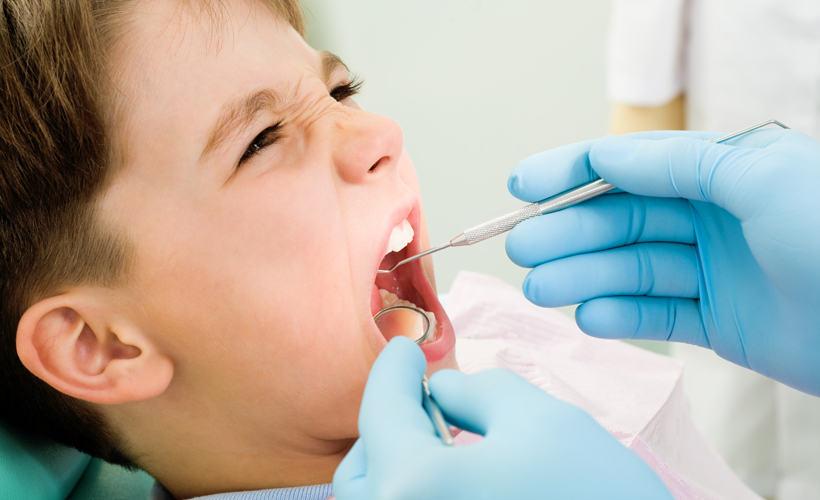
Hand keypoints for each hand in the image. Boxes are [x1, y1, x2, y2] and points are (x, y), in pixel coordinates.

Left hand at [333, 337, 668, 499]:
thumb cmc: (596, 495)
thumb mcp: (536, 417)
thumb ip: (472, 390)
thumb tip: (440, 392)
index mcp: (413, 488)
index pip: (382, 414)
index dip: (391, 371)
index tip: (405, 350)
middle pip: (362, 470)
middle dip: (386, 424)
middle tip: (420, 393)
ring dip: (395, 464)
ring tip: (437, 436)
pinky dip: (414, 494)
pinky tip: (452, 477)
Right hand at [505, 129, 819, 394]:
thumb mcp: (759, 175)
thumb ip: (677, 164)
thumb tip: (607, 155)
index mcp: (720, 170)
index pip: (630, 165)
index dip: (571, 172)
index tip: (521, 186)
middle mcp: (712, 216)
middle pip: (621, 221)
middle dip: (569, 233)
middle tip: (522, 250)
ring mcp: (714, 271)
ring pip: (631, 270)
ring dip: (583, 278)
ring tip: (543, 291)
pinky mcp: (719, 323)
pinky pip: (659, 316)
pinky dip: (622, 317)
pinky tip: (591, 317)